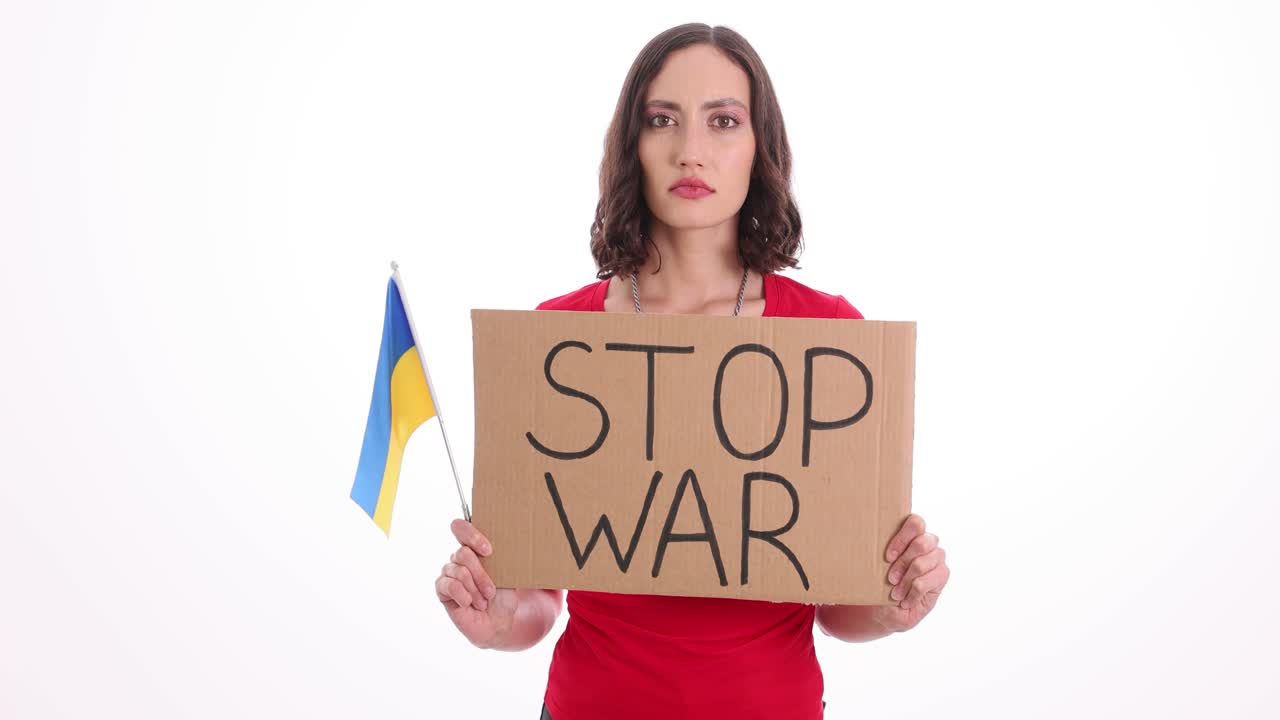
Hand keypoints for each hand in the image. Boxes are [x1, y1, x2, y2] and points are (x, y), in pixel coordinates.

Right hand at [435, 518, 519, 648]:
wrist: (496, 622)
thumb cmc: (502, 597)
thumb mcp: (507, 575)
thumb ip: (501, 558)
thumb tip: (506, 543)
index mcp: (474, 548)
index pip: (461, 528)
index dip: (472, 535)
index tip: (488, 550)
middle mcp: (459, 558)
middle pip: (463, 553)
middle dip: (481, 574)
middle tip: (491, 592)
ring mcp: (449, 572)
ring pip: (459, 571)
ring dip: (475, 589)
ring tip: (483, 602)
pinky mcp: (442, 589)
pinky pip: (449, 585)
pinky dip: (463, 595)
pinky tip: (469, 604)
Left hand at [880, 513, 948, 630]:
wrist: (888, 611)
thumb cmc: (881, 584)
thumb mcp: (877, 566)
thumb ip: (883, 552)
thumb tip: (874, 543)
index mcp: (911, 533)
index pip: (915, 523)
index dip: (901, 539)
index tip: (888, 557)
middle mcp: (928, 542)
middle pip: (921, 543)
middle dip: (902, 563)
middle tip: (891, 579)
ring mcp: (937, 558)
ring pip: (921, 564)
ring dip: (905, 582)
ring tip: (896, 593)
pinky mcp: (942, 574)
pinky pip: (925, 582)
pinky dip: (911, 594)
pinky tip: (905, 600)